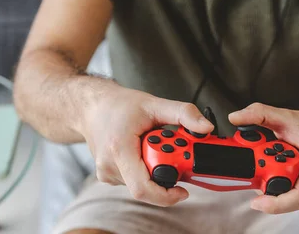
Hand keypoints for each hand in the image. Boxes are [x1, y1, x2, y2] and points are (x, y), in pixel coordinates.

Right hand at [82, 88, 213, 206]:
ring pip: (143, 184)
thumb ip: (184, 114)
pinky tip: (143, 151)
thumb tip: (206, 129)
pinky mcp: (109, 177)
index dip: (167, 195)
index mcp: (119, 150)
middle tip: (171, 148)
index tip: (184, 189)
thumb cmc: (119, 106)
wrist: (92, 107)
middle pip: (148, 185)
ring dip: (156, 168)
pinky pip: (135, 181)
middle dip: (166, 171)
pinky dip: (146, 169)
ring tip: (153, 144)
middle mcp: (110, 166)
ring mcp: (107, 174)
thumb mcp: (155, 104)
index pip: (143, 188)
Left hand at [228, 103, 298, 213]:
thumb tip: (234, 117)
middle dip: (269, 190)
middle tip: (256, 174)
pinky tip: (276, 175)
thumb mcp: (287, 116)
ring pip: (292, 201)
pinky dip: (282, 189)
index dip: (276, 204)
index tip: (256, 202)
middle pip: (291, 200)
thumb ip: (260, 113)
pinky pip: (295, 199)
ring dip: (275, 190)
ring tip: (268, 170)